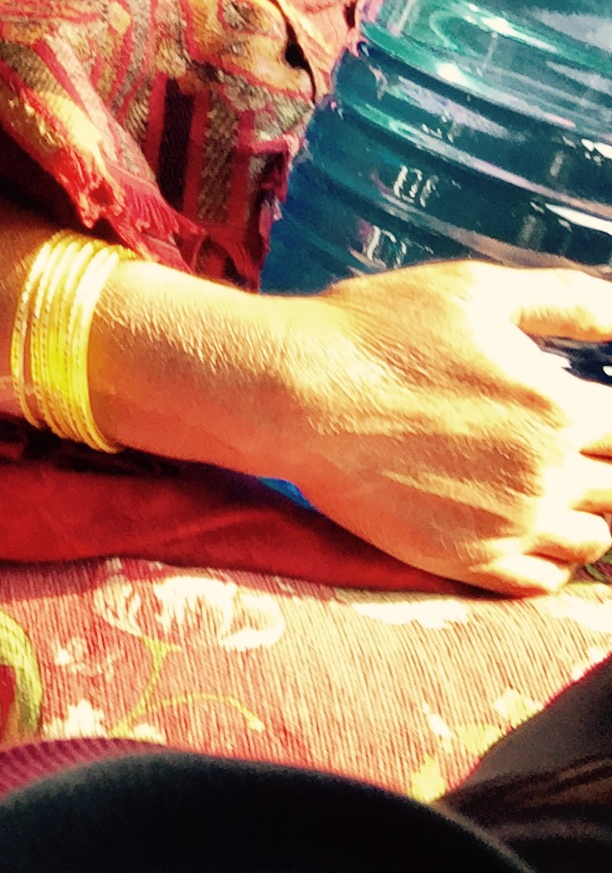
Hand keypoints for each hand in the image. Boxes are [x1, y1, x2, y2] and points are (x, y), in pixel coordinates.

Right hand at [248, 262, 611, 594]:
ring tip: (549, 488)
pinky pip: (544, 580)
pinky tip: (526, 529)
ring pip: (594, 540)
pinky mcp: (466, 560)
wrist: (292, 392)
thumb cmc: (376, 332)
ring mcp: (508, 525)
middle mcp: (547, 475)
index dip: (605, 418)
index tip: (580, 412)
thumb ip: (567, 300)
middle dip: (602, 465)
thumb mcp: (475, 291)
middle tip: (557, 447)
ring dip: (589, 514)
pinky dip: (552, 560)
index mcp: (560, 409)